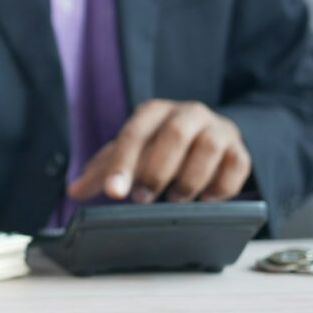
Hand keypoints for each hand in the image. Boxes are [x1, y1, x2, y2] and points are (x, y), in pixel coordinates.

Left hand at [68, 100, 250, 203]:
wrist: (208, 134)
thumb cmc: (161, 146)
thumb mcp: (131, 152)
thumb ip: (104, 170)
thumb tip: (73, 190)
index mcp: (154, 112)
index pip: (134, 134)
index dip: (122, 164)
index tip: (114, 193)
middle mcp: (187, 113)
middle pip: (174, 135)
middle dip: (157, 171)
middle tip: (142, 199)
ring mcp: (217, 129)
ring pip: (208, 148)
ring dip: (189, 179)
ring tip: (176, 200)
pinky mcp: (239, 149)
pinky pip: (236, 165)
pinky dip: (221, 186)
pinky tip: (206, 199)